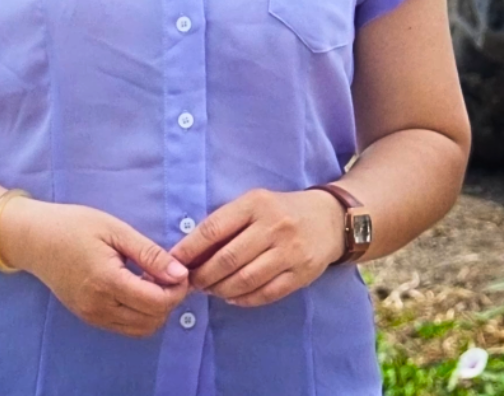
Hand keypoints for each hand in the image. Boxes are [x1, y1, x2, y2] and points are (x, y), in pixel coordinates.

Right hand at [0, 199, 191, 337]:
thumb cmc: (74, 226)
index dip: (178, 289)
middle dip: (170, 300)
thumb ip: (149, 254)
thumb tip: (180, 273)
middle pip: (153, 320)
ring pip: (141, 329)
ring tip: (153, 281)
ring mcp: (91, 315)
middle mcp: (98, 306)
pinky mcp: (88, 317)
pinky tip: (138, 288)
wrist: (34, 239)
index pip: (157, 302)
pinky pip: (125, 327)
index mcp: (106, 281)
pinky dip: (140, 314)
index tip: (180, 269)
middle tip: (169, 274)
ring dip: (156, 310)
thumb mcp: (116, 230)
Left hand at [170, 188, 342, 307]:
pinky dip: (244, 299)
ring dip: (220, 289)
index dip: (189, 250)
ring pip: (245, 280)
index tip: (173, 263)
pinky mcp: (302, 272)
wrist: (330, 218)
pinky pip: (266, 293)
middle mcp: (275, 226)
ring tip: (211, 289)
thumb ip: (225, 224)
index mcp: (257, 204)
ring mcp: (291, 251)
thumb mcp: (254, 204)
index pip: (214, 229)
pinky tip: (233, 295)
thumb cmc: (282, 211)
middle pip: (227, 259)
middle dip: (203, 276)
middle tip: (192, 283)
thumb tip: (187, 254)